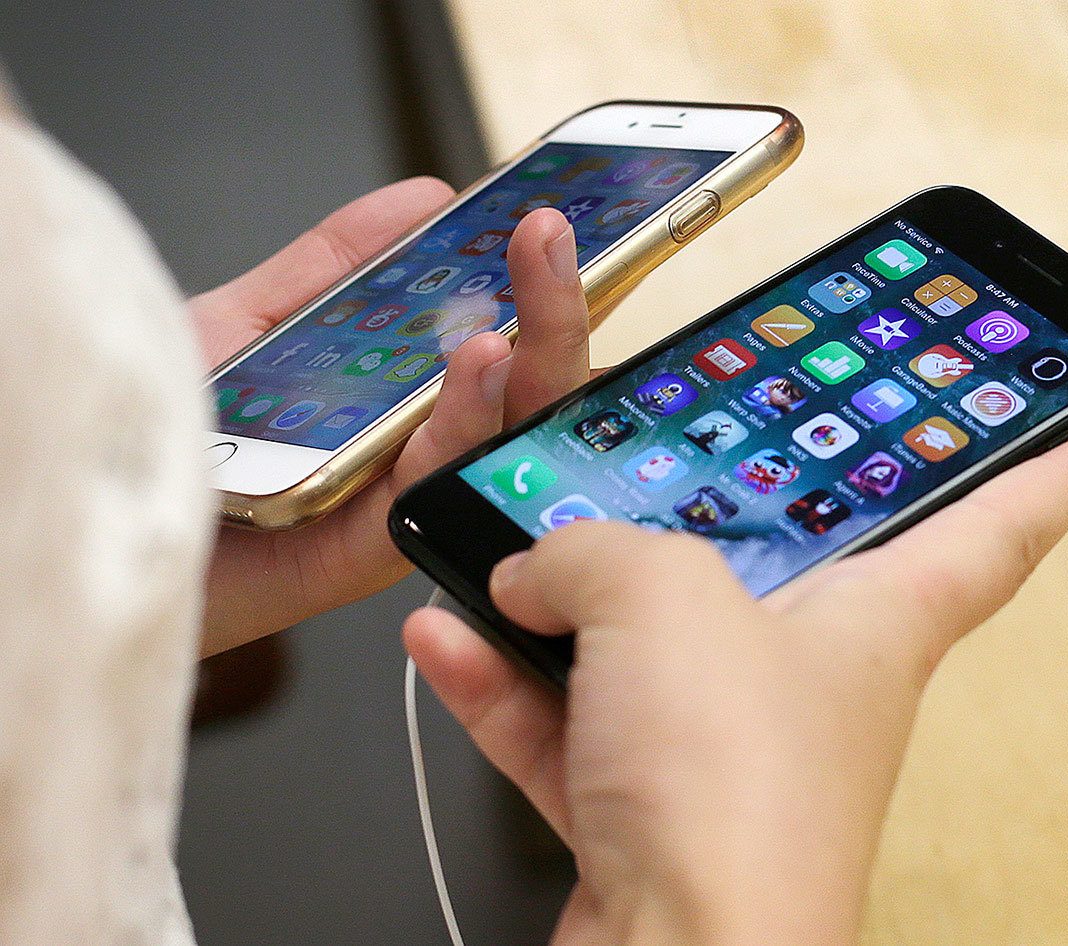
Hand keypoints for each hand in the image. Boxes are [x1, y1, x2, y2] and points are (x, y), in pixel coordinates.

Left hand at [194, 180, 589, 655]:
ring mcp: (396, 502)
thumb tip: (422, 199)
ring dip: (531, 353)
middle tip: (553, 231)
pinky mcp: (369, 551)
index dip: (536, 285)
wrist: (100, 514)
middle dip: (553, 306)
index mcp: (401, 404)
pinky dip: (466, 418)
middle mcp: (412, 454)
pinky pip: (434, 482)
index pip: (499, 342)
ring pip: (500, 436)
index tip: (553, 220)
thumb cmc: (170, 435)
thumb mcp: (254, 324)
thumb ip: (333, 267)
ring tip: (534, 279)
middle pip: (519, 389)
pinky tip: (482, 358)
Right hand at [404, 426, 1067, 943]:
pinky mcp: (641, 809)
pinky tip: (446, 637)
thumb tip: (537, 567)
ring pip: (641, 649)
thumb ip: (596, 550)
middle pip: (783, 574)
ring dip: (561, 603)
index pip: (993, 532)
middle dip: (728, 519)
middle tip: (696, 457)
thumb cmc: (733, 788)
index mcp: (873, 619)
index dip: (1045, 476)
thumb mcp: (666, 598)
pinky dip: (503, 680)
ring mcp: (717, 748)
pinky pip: (566, 721)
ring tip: (504, 550)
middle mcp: (802, 680)